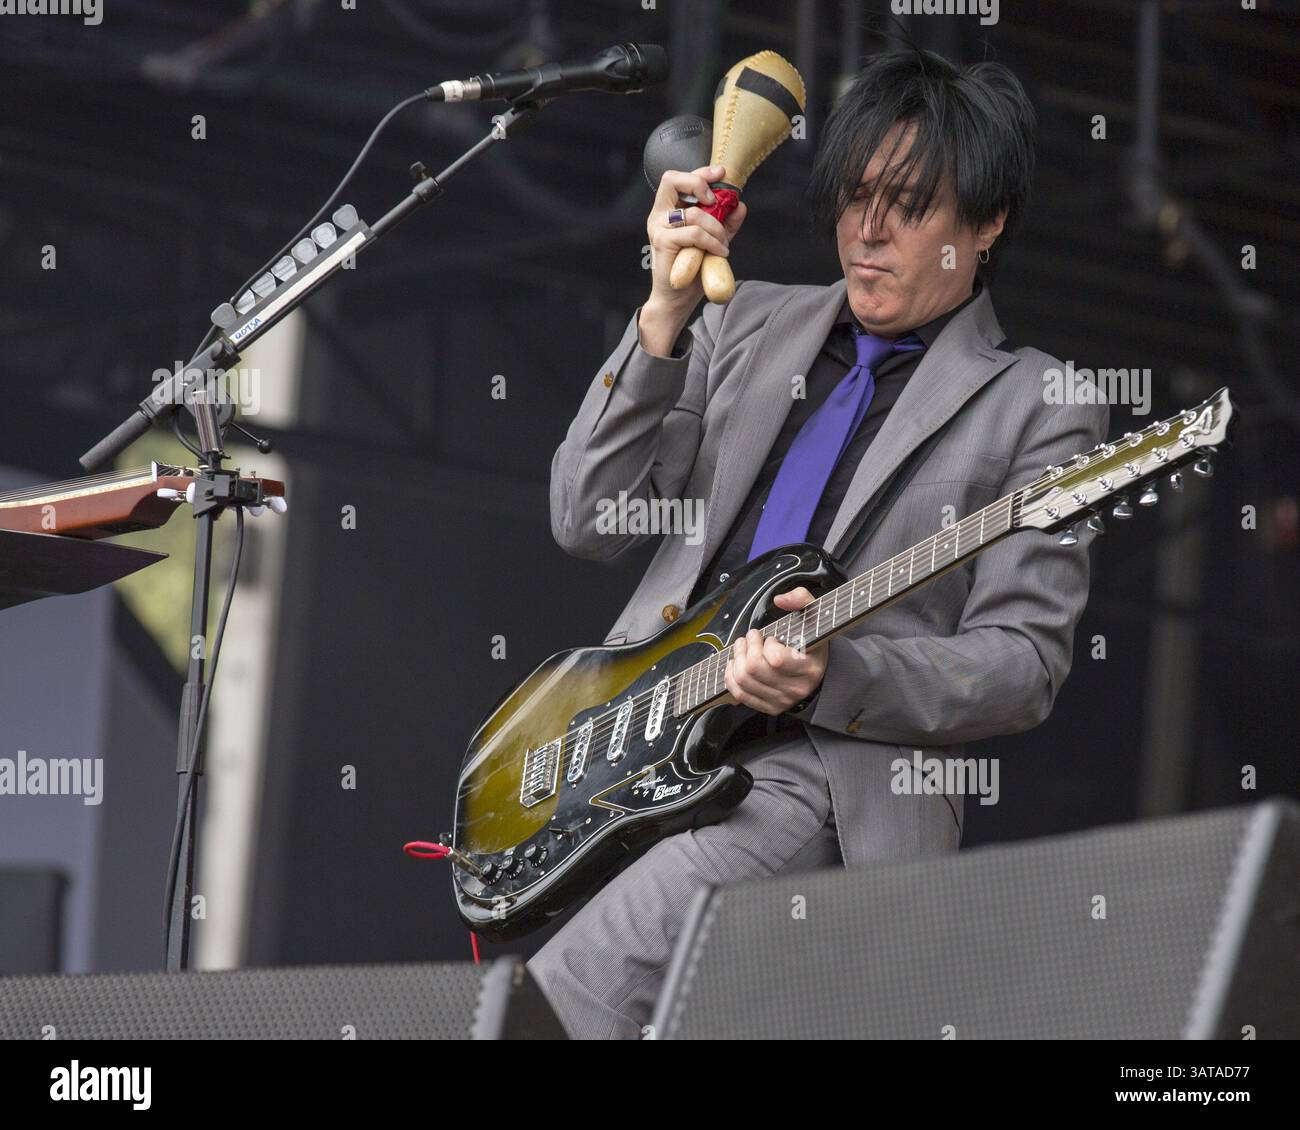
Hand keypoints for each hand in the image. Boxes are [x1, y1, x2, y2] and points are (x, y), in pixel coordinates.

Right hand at [639, 164, 747, 353]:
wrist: (677, 298)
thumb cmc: (692, 270)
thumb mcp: (713, 241)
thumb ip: (725, 223)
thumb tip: (740, 205)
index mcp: (668, 210)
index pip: (680, 179)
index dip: (701, 171)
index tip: (721, 173)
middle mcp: (659, 215)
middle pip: (671, 179)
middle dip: (698, 183)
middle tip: (715, 202)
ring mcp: (658, 228)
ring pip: (692, 213)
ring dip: (715, 227)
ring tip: (723, 243)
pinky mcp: (662, 242)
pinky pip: (694, 233)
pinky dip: (712, 241)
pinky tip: (719, 252)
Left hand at [721, 587, 827, 715]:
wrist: (819, 673)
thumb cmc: (812, 644)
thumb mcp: (815, 618)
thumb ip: (802, 600)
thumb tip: (780, 599)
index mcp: (809, 668)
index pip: (776, 660)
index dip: (768, 645)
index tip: (771, 638)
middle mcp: (795, 688)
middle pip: (754, 669)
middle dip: (746, 648)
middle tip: (751, 637)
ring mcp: (781, 700)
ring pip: (744, 680)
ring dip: (736, 658)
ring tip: (742, 647)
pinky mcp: (769, 707)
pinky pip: (740, 694)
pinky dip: (731, 677)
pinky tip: (735, 664)